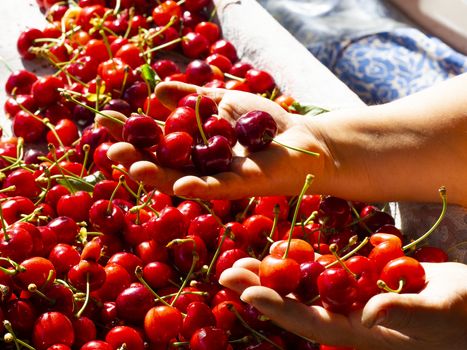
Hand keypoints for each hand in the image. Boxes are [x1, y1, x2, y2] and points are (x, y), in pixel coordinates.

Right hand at [106, 81, 328, 198]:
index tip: (109, 118)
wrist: (305, 139)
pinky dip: (197, 187)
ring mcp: (220, 179)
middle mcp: (202, 167)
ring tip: (131, 166)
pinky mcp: (241, 186)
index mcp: (195, 148)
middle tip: (110, 148)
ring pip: (183, 180)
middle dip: (135, 157)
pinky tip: (178, 185)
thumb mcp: (224, 102)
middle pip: (162, 164)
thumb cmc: (266, 123)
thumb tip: (156, 90)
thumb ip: (193, 98)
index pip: (157, 142)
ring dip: (157, 175)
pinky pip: (216, 188)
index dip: (133, 132)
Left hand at [219, 259, 466, 349]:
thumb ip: (405, 313)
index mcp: (360, 332)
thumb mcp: (441, 312)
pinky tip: (282, 249)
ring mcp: (349, 298)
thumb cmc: (464, 314)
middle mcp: (347, 317)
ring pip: (301, 286)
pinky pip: (321, 272)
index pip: (309, 322)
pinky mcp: (357, 281)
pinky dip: (300, 261)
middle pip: (294, 304)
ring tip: (241, 259)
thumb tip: (369, 315)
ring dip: (271, 273)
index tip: (246, 292)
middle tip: (226, 273)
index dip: (277, 308)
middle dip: (260, 289)